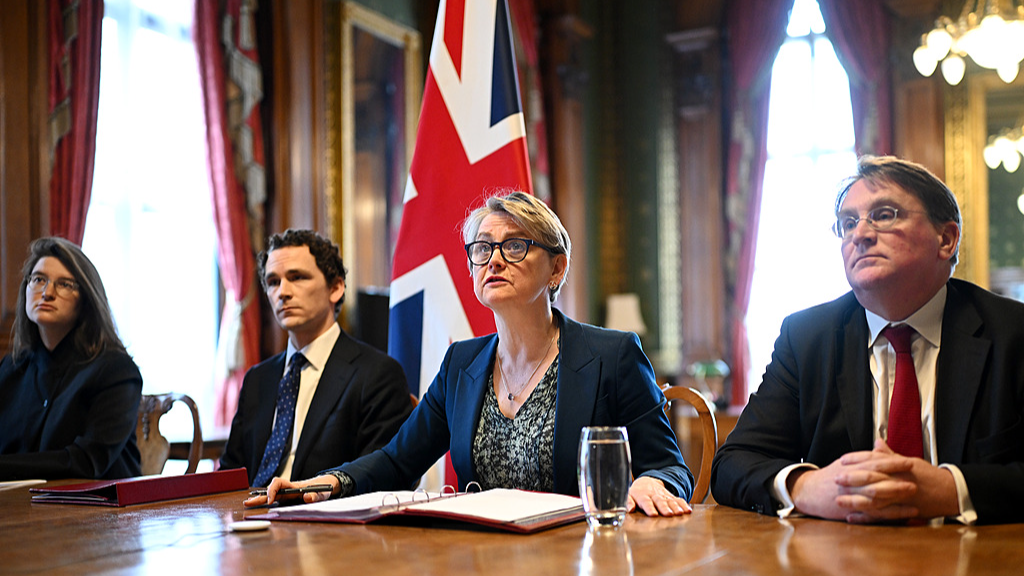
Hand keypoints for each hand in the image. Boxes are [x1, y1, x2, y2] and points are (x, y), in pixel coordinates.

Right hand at [243, 474, 339, 506]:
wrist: (322, 488)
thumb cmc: (321, 489)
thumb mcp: (321, 493)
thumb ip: (315, 496)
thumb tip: (307, 497)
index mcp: (294, 486)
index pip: (279, 483)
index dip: (272, 491)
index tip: (270, 501)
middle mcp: (287, 489)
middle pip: (270, 489)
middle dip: (260, 496)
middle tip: (249, 503)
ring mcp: (286, 494)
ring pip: (270, 494)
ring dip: (259, 498)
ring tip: (248, 503)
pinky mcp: (286, 499)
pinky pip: (273, 499)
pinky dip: (264, 501)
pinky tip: (257, 504)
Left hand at [626, 476, 690, 516]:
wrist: (646, 482)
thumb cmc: (637, 493)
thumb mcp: (629, 496)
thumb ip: (628, 502)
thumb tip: (629, 509)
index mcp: (643, 496)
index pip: (646, 502)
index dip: (649, 508)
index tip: (653, 514)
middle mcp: (654, 495)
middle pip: (660, 501)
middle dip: (665, 508)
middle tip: (669, 514)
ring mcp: (664, 496)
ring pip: (670, 501)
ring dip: (676, 507)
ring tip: (680, 513)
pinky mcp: (671, 497)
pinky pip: (678, 500)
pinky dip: (684, 505)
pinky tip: (688, 511)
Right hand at [790, 440, 916, 521]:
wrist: (808, 492)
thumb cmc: (827, 478)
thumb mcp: (844, 464)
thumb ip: (863, 457)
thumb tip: (879, 447)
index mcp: (851, 467)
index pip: (874, 462)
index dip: (892, 462)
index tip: (909, 461)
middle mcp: (852, 480)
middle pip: (877, 477)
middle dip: (897, 477)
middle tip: (915, 476)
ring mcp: (851, 496)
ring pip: (877, 495)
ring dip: (896, 494)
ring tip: (913, 493)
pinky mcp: (852, 510)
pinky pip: (875, 513)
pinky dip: (891, 513)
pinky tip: (904, 514)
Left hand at [834, 439, 958, 522]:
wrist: (949, 492)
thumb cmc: (929, 476)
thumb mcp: (909, 461)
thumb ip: (889, 455)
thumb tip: (877, 442)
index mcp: (899, 467)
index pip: (874, 461)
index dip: (857, 460)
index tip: (842, 460)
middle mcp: (898, 482)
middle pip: (872, 480)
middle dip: (852, 480)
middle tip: (836, 479)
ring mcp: (899, 499)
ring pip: (874, 501)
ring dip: (855, 501)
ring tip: (838, 501)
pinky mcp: (901, 512)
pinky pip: (881, 517)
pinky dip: (866, 518)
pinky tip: (852, 518)